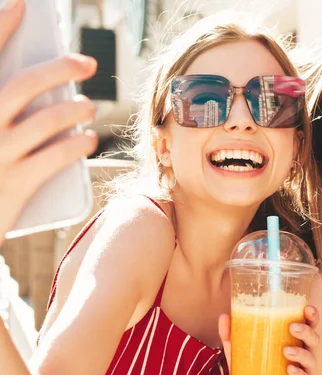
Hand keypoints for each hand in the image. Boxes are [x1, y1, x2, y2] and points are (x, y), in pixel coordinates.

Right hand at [0, 0, 97, 243]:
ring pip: (45, 121)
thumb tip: (42, 82)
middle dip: (60, 68)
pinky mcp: (15, 185)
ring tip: (88, 106)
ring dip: (75, 109)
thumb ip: (4, 104)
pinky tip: (89, 139)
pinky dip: (77, 144)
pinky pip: (55, 157)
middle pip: (23, 85)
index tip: (22, 4)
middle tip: (88, 63)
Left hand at [218, 305, 319, 374]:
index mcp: (293, 343)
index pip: (308, 326)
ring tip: (286, 352)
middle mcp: (303, 357)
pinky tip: (291, 371)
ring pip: (312, 360)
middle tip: (292, 327)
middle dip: (307, 331)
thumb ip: (231, 337)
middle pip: (314, 340)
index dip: (312, 316)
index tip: (307, 307)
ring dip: (302, 353)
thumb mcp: (238, 356)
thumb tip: (224, 316)